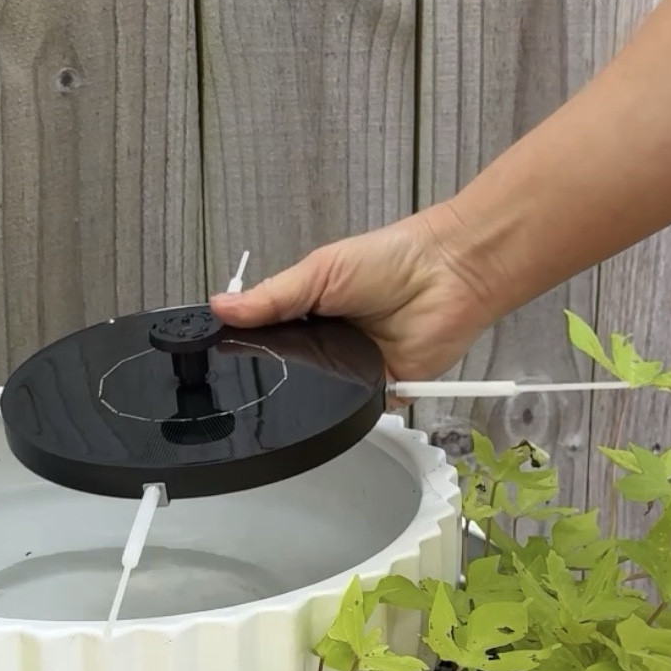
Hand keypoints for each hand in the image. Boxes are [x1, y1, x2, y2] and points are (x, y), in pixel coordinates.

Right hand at [209, 207, 498, 381]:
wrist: (450, 273)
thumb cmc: (392, 259)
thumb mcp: (319, 271)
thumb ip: (272, 296)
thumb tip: (221, 307)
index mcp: (309, 315)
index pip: (270, 341)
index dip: (250, 350)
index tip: (222, 358)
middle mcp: (330, 345)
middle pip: (292, 374)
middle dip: (280, 375)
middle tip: (264, 373)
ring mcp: (355, 371)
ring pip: (322, 399)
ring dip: (316, 393)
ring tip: (309, 376)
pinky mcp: (382, 391)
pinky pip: (359, 411)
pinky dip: (352, 408)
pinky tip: (343, 394)